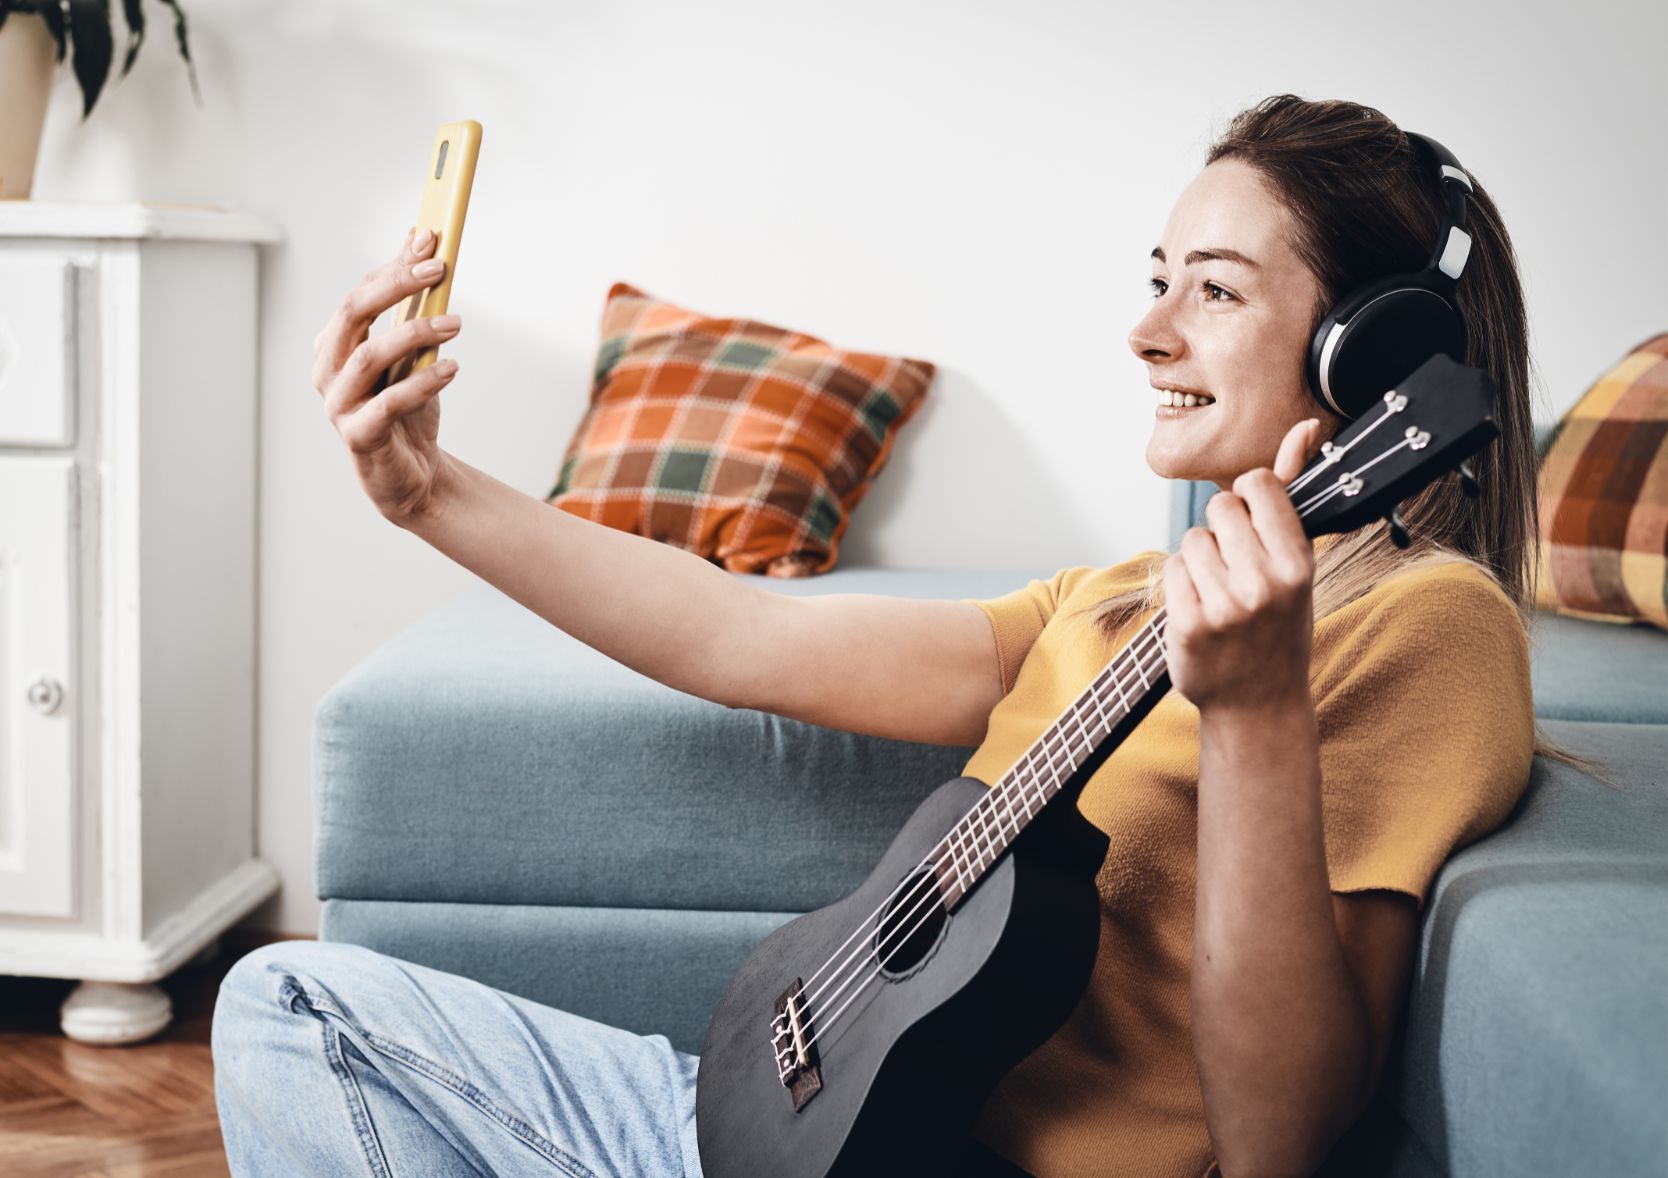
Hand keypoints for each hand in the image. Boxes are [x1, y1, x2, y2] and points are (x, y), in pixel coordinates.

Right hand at [311, 226, 462, 523]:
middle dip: (396, 285)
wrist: (413, 476)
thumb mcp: (413, 351)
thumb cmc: (409, 409)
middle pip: (353, 314)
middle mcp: (327, 370)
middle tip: (440, 269)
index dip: (394, 266)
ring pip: (370, 357)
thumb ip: (411, 300)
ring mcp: (338, 404)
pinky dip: (421, 383)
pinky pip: (388, 404)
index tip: (431, 240)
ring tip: (455, 324)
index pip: (360, 294)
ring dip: (416, 333)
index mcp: (335, 344)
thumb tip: (418, 237)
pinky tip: (451, 369)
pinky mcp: (359, 437)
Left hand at [1162, 418, 1323, 712]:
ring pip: (1191, 539)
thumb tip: (1306, 425)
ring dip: (1199, 561)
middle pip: (1218, 506)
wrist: (1258, 703)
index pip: (1258, 484)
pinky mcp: (1190, 624)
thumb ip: (1291, 495)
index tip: (1254, 524)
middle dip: (1221, 530)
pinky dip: (1180, 586)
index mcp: (1300, 561)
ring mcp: (1227, 605)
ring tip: (1219, 594)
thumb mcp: (1296, 564)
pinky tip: (1199, 612)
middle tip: (1236, 568)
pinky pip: (1171, 569)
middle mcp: (1267, 582)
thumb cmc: (1278, 624)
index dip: (1249, 499)